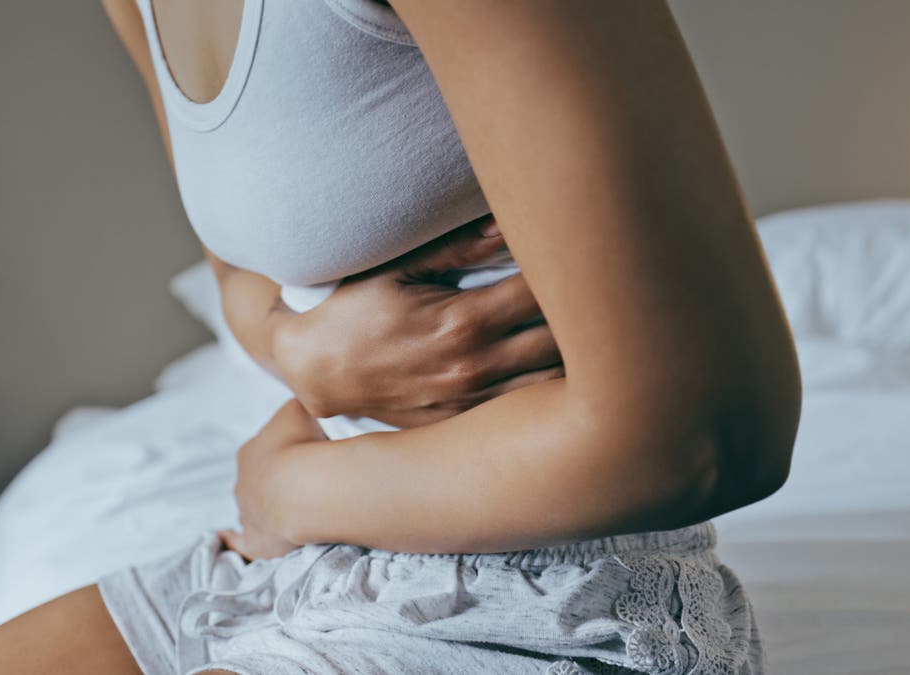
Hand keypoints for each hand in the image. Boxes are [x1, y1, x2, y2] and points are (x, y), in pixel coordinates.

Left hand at [224, 399, 325, 560]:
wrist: (306, 487)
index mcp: (250, 452)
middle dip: (277, 482)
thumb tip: (301, 412)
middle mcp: (242, 482)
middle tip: (307, 484)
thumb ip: (296, 409)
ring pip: (253, 509)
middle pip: (258, 481)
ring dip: (269, 509)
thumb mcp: (300, 409)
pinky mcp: (255, 542)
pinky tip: (232, 541)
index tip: (305, 456)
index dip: (284, 453)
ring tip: (297, 511)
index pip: (264, 451)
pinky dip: (237, 541)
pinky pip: (242, 543)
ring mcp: (246, 513)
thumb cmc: (303, 444)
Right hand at [271, 215, 562, 427]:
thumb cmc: (353, 311)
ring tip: (585, 326)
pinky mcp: (465, 422)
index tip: (580, 253)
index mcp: (462, 321)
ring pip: (554, 381)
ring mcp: (472, 401)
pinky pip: (526, 406)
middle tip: (594, 284)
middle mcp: (474, 366)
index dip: (570, 271)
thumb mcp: (395, 269)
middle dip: (583, 310)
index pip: (544, 294)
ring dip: (576, 354)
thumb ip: (456, 248)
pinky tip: (557, 363)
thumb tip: (507, 224)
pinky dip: (550, 385)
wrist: (314, 372)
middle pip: (562, 339)